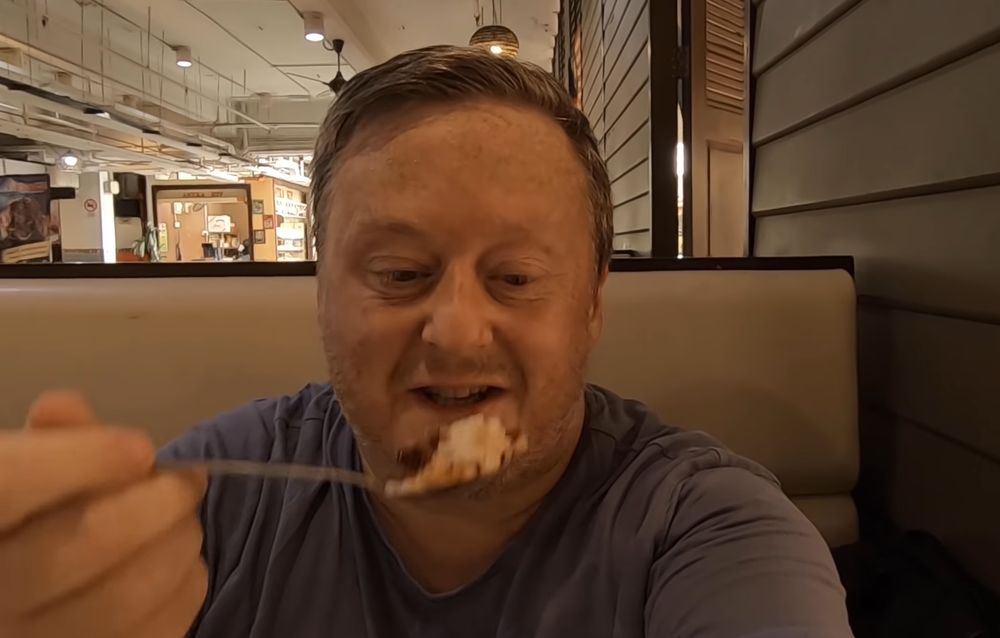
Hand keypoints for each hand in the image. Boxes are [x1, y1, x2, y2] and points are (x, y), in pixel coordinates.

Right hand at [0, 392, 207, 637]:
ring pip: (126, 596)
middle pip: (84, 543)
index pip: (9, 485)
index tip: (141, 447)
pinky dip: (184, 589)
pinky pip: (154, 633)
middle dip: (158, 503)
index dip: (82, 460)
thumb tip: (64, 408)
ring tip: (184, 522)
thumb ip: (50, 443)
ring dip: (177, 545)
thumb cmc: (33, 521)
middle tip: (188, 481)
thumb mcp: (26, 475)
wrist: (30, 594)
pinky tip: (179, 564)